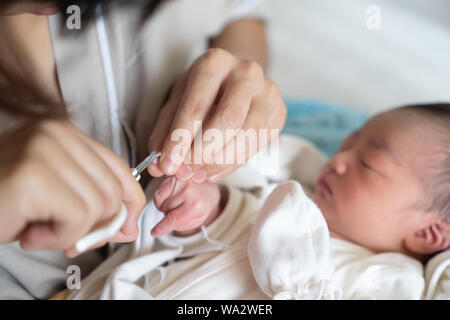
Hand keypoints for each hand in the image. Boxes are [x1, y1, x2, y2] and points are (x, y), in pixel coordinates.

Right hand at [0, 119, 145, 256]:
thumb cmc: (5, 204)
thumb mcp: (58, 200)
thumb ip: (96, 207)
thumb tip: (130, 227)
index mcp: (65, 133)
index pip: (119, 167)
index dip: (130, 201)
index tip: (126, 225)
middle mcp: (57, 132)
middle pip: (113, 190)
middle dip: (98, 225)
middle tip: (66, 236)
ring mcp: (44, 149)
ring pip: (99, 206)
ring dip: (70, 232)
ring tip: (38, 228)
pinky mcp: (33, 175)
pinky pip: (78, 217)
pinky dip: (57, 237)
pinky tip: (29, 232)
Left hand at [147, 48, 285, 183]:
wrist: (237, 80)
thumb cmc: (204, 91)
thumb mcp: (179, 101)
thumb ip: (166, 131)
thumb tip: (159, 166)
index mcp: (215, 62)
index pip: (196, 104)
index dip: (180, 138)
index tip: (167, 164)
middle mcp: (246, 72)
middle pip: (227, 119)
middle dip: (202, 153)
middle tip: (184, 173)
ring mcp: (268, 91)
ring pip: (247, 134)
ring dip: (219, 162)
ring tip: (197, 175)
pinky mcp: (279, 111)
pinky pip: (257, 144)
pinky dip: (233, 164)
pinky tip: (214, 172)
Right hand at [151, 176, 222, 236]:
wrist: (207, 188)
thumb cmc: (201, 205)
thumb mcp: (196, 220)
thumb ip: (180, 225)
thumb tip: (163, 226)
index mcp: (197, 204)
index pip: (174, 219)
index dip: (162, 227)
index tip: (154, 232)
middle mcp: (189, 190)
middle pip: (165, 210)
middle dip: (168, 214)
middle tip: (179, 209)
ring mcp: (179, 180)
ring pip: (159, 202)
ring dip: (164, 205)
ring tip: (177, 201)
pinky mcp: (172, 176)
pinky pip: (158, 193)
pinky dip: (161, 198)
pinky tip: (171, 196)